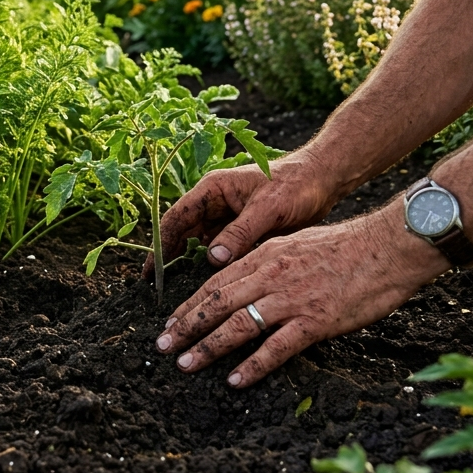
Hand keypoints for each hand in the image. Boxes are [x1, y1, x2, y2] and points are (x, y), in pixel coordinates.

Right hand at [143, 149, 337, 278]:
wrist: (323, 180)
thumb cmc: (296, 185)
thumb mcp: (268, 208)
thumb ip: (240, 233)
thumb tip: (212, 258)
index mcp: (213, 190)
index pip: (176, 218)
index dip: (160, 244)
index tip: (150, 271)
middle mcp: (214, 203)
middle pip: (182, 233)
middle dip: (170, 258)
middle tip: (159, 288)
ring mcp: (226, 217)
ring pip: (199, 244)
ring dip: (189, 264)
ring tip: (179, 291)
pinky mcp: (240, 230)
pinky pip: (219, 250)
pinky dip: (212, 266)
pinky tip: (208, 285)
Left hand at [154, 202, 449, 387]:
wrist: (387, 247)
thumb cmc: (346, 247)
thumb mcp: (294, 244)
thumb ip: (267, 262)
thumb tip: (244, 280)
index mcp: (264, 257)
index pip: (215, 283)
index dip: (189, 305)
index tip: (169, 322)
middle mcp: (270, 276)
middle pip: (217, 304)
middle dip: (185, 327)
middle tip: (162, 346)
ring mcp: (291, 299)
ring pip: (238, 325)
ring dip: (208, 347)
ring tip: (185, 365)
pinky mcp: (315, 321)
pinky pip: (276, 347)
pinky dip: (253, 366)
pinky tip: (235, 380)